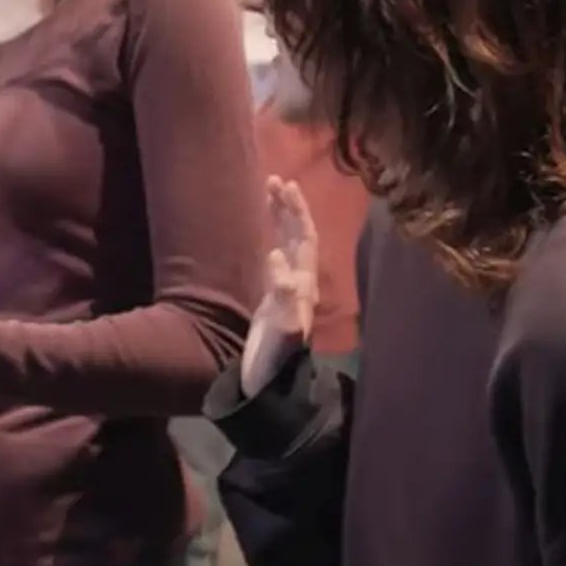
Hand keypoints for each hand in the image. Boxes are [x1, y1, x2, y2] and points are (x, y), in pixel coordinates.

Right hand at [242, 176, 318, 394]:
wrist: (266, 386)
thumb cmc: (274, 359)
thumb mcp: (281, 328)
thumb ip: (282, 294)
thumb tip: (276, 254)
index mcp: (304, 286)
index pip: (305, 239)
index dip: (297, 212)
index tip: (285, 186)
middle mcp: (299, 284)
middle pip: (298, 236)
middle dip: (289, 207)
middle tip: (275, 179)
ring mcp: (285, 290)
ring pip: (287, 244)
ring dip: (280, 218)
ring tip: (268, 191)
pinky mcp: (270, 298)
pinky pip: (273, 257)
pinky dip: (269, 236)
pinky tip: (261, 227)